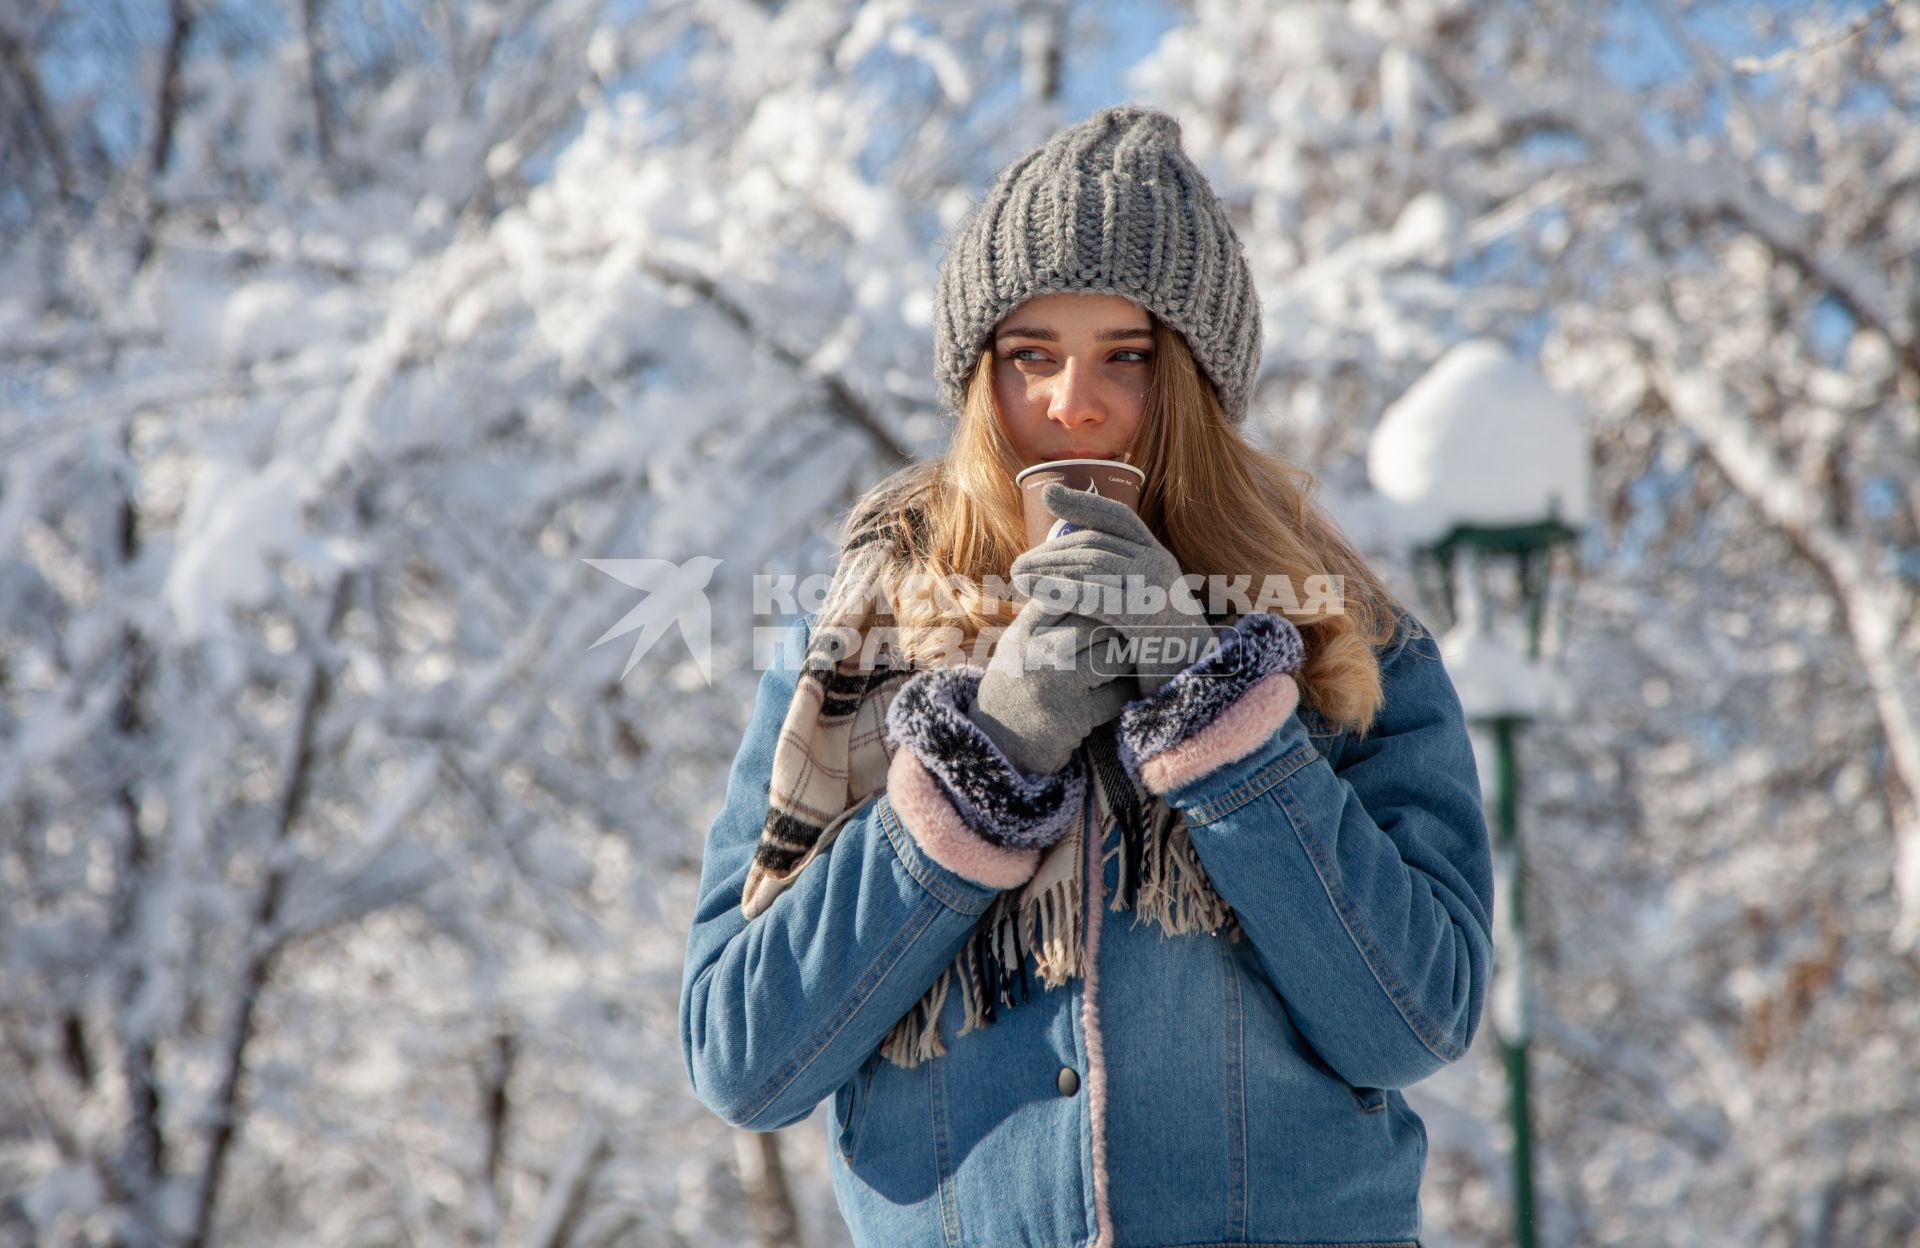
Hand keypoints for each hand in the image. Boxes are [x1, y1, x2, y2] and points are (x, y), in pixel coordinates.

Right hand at [969, 595, 1137, 775]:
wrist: (997, 745)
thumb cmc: (1014, 686)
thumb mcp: (1016, 645)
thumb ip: (1041, 615)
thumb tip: (1082, 579)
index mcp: (1023, 634)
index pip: (1066, 597)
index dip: (1096, 596)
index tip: (1114, 599)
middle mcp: (1036, 656)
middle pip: (1095, 624)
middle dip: (1119, 627)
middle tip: (1134, 629)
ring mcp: (1055, 686)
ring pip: (1111, 657)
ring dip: (1126, 660)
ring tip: (1128, 660)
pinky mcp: (1073, 716)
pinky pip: (1117, 695)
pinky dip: (1125, 692)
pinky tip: (1122, 690)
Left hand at [1011, 480, 1213, 696]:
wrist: (1194, 686)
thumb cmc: (1160, 650)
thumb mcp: (1140, 605)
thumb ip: (1115, 580)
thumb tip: (1068, 562)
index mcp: (1158, 557)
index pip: (1118, 518)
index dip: (1083, 503)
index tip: (1048, 493)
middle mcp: (1160, 565)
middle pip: (1096, 544)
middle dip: (1051, 551)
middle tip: (1017, 563)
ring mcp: (1155, 589)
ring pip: (1092, 566)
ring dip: (1049, 569)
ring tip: (1018, 577)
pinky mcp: (1145, 618)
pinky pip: (1095, 598)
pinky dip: (1062, 591)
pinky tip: (1036, 594)